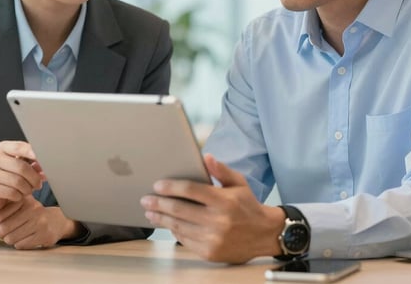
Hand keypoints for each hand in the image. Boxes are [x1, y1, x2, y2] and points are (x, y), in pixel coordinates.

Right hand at [0, 140, 43, 213]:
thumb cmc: (10, 178)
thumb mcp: (22, 168)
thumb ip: (34, 164)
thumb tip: (47, 166)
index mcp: (3, 148)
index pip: (20, 147)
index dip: (33, 153)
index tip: (45, 158)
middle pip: (21, 167)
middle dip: (34, 178)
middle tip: (38, 184)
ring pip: (17, 181)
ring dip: (27, 189)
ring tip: (28, 190)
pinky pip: (11, 192)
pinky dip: (19, 196)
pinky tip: (18, 196)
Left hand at [0, 195, 81, 249]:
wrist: (58, 221)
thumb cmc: (32, 215)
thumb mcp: (16, 210)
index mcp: (25, 199)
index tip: (2, 221)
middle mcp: (34, 208)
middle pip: (3, 229)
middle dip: (3, 233)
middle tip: (8, 231)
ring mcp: (41, 222)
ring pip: (11, 238)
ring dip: (11, 239)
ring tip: (18, 234)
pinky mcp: (45, 235)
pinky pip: (21, 245)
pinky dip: (20, 244)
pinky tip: (26, 238)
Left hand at [140, 154, 284, 262]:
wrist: (264, 234)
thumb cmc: (248, 206)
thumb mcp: (239, 183)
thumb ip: (221, 170)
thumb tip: (205, 157)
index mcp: (223, 200)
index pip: (190, 190)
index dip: (171, 187)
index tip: (157, 185)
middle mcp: (218, 220)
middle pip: (179, 209)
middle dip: (159, 204)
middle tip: (146, 200)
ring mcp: (213, 238)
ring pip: (179, 226)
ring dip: (162, 219)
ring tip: (151, 213)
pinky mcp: (210, 252)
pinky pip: (185, 240)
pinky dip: (174, 231)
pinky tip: (168, 225)